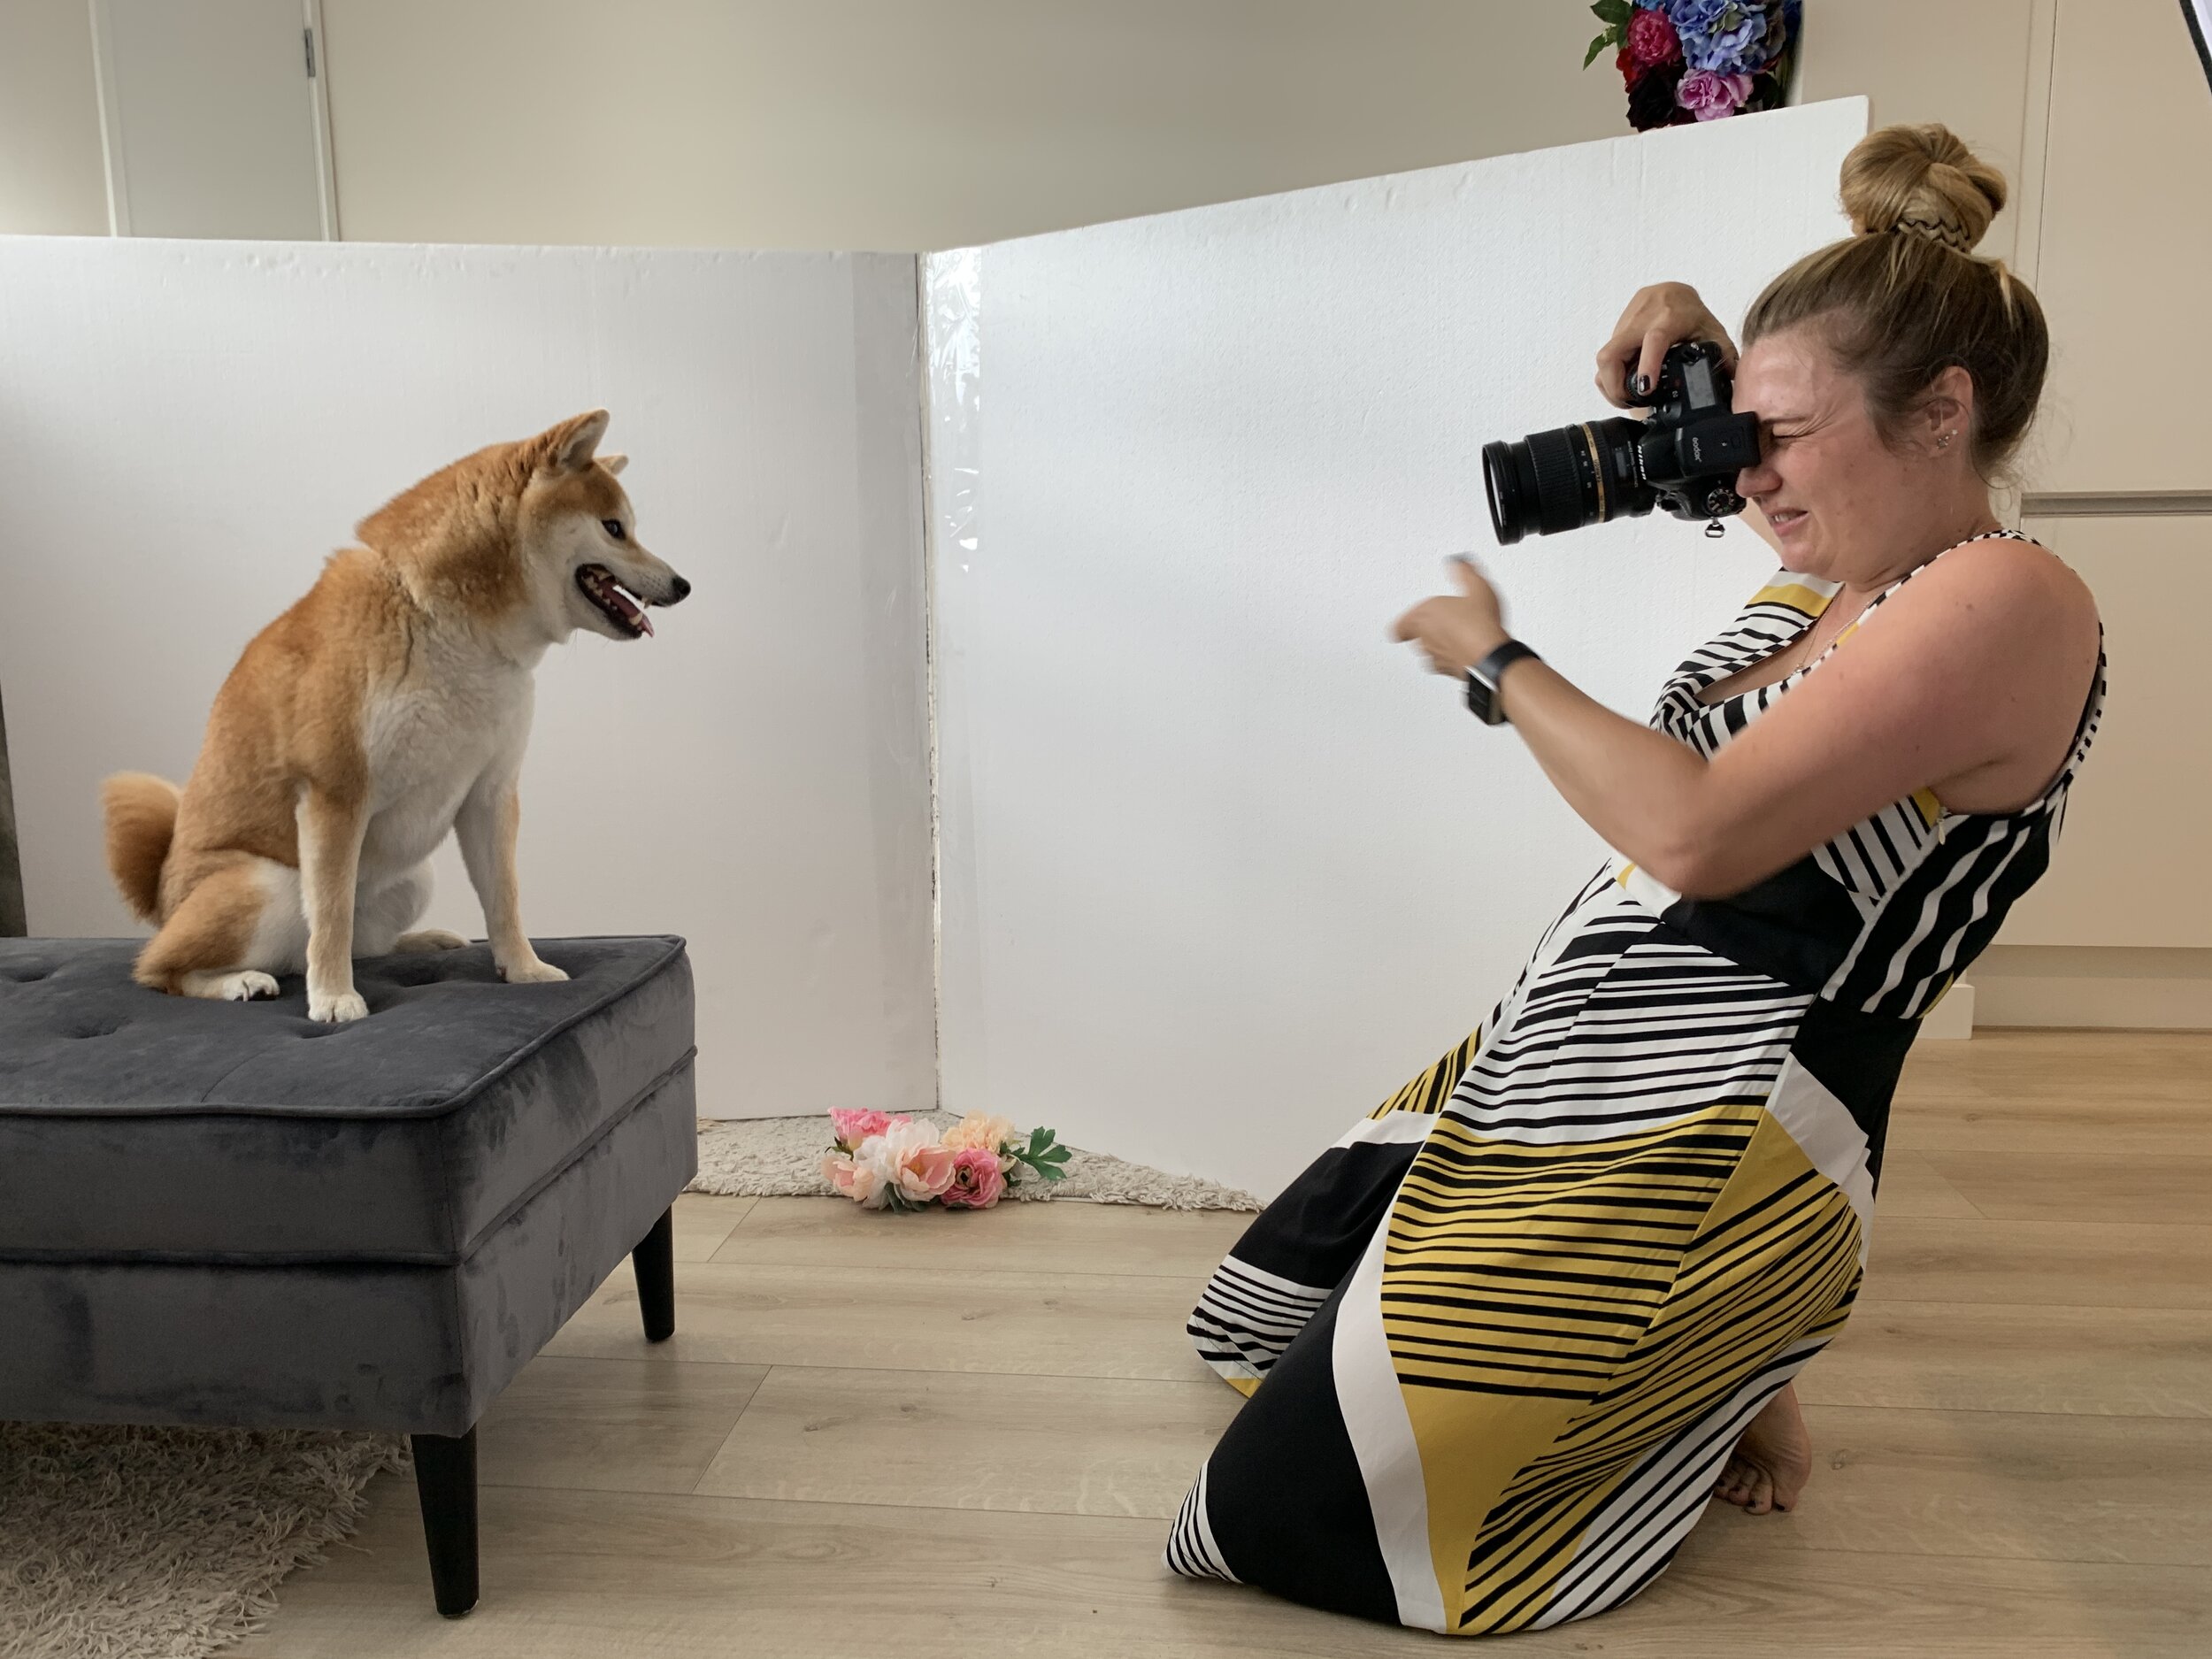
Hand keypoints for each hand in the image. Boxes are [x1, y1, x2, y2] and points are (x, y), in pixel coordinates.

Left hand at [1394, 558, 1509, 679]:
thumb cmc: (1480, 625)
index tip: (1404, 625)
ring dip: (1437, 645)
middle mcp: (1425, 637)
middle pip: (1415, 637)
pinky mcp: (1447, 671)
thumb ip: (1465, 572)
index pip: (1400, 625)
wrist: (1490, 656)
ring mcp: (1435, 656)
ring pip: (1427, 652)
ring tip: (1455, 636)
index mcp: (1425, 615)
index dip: (1402, 625)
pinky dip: (1450, 658)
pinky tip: (1465, 650)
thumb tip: (1459, 562)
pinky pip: (1443, 664)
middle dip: (1426, 631)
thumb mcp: (1478, 587)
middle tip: (1441, 623)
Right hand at [1595, 282, 1738, 407]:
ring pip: (1605, 358)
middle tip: (1628, 402)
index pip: (1654, 339)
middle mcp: (1644, 316)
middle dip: (1614, 385)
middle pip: (1612, 353)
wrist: (1674, 293)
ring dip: (1611, 382)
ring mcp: (1625, 321)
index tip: (1645, 389)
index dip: (1647, 365)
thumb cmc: (1694, 315)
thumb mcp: (1713, 334)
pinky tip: (1625, 380)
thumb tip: (1731, 385)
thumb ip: (1723, 358)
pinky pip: (1606, 354)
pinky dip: (1612, 373)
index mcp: (1671, 316)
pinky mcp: (1615, 327)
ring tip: (1627, 396)